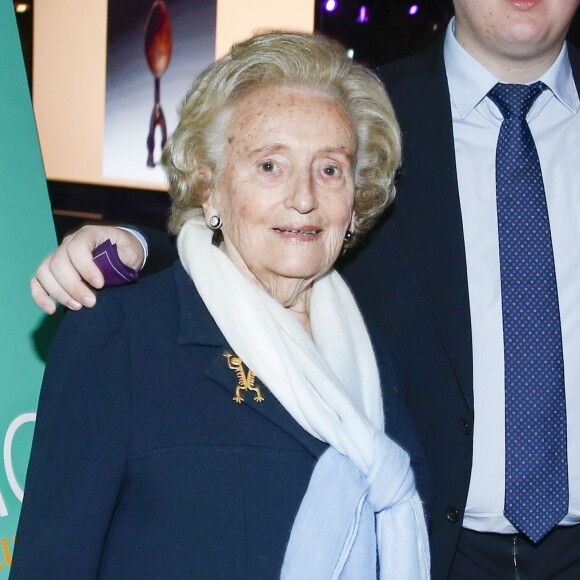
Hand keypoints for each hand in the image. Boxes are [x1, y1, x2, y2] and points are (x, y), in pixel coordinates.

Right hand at [31, 225, 145, 313]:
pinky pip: (37, 281)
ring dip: (59, 293)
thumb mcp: (131, 251)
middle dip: (73, 286)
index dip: (85, 267)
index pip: (77, 248)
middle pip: (58, 263)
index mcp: (88, 235)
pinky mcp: (52, 271)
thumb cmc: (126, 250)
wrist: (121, 252)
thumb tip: (107, 270)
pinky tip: (52, 309)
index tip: (100, 285)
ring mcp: (57, 255)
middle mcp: (68, 243)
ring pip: (45, 272)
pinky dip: (40, 296)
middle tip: (91, 302)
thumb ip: (122, 258)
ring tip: (78, 306)